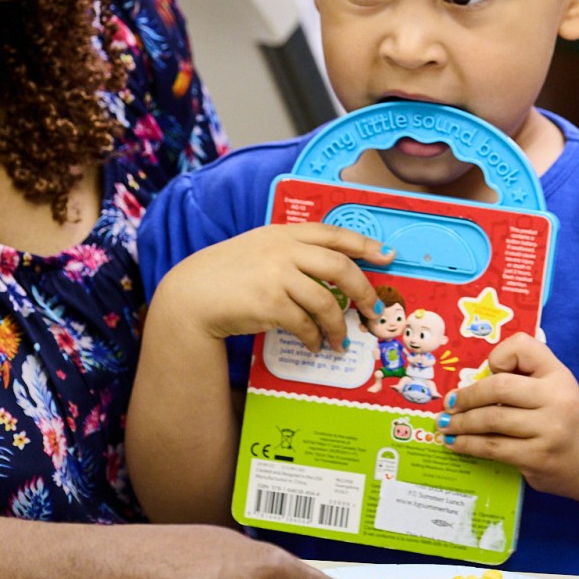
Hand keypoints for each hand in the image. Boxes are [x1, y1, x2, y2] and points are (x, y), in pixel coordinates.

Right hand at [155, 223, 390, 350]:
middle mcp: (283, 250)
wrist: (192, 294)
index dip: (363, 244)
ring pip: (325, 301)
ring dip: (338, 326)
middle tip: (373, 311)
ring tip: (340, 341)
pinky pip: (305, 323)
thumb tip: (332, 273)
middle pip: (340, 266)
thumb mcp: (259, 249)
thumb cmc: (228, 274)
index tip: (386, 256)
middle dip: (363, 290)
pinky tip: (315, 345)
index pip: (333, 233)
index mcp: (284, 233)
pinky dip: (315, 337)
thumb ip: (291, 252)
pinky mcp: (269, 303)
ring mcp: (276, 276)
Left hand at [439, 332, 578, 499]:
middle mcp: (557, 399)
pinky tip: (455, 442)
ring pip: (491, 420)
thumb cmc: (561, 414)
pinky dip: (468, 444)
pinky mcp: (537, 458)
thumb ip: (522, 372)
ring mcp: (548, 431)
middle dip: (467, 396)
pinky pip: (493, 448)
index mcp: (558, 375)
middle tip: (449, 403)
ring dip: (461, 423)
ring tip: (445, 424)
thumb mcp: (553, 384)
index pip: (522, 348)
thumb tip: (472, 379)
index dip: (500, 356)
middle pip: (499, 388)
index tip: (487, 369)